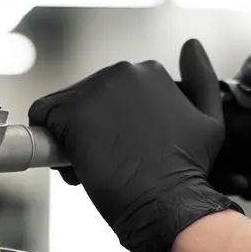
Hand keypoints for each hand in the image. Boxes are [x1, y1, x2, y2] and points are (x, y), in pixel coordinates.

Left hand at [29, 39, 241, 251]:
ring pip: (61, 111)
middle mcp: (122, 73)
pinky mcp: (71, 113)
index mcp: (149, 72)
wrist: (167, 204)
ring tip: (92, 170)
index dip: (110, 125)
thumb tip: (191, 47)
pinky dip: (49, 144)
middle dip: (89, 132)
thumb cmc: (185, 172)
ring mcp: (95, 91)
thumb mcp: (209, 120)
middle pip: (82, 101)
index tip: (122, 150)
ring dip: (70, 140)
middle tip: (107, 165)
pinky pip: (42, 118)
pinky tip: (75, 168)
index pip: (109, 93)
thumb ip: (201, 79)